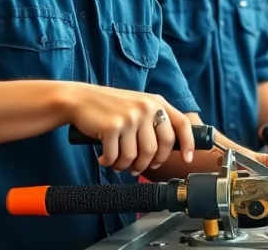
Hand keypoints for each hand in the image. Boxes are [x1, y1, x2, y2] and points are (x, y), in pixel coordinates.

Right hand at [64, 83, 195, 175]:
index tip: (187, 159)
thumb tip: (167, 150)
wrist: (79, 99)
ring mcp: (130, 117)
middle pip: (158, 148)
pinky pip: (116, 157)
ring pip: (136, 156)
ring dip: (126, 166)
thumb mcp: (138, 105)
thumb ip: (154, 121)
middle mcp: (146, 108)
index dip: (188, 144)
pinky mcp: (112, 127)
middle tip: (138, 168)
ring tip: (118, 163)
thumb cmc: (110, 107)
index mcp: (156, 102)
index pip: (181, 124)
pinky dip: (109, 163)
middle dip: (148, 163)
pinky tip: (104, 159)